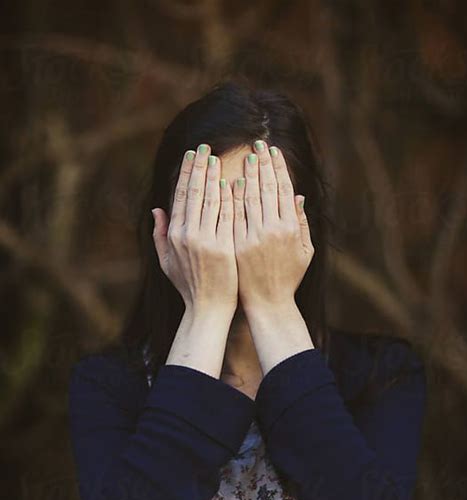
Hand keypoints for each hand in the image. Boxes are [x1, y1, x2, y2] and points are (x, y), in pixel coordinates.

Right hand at [152, 144, 237, 313]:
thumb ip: (160, 235)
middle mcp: (187, 235)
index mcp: (174, 235)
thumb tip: (156, 209)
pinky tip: (232, 180)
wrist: (208, 309)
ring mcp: (205, 241)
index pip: (181, 196)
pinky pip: (226, 216)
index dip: (186, 174)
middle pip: (194, 193)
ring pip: (210, 200)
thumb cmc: (189, 287)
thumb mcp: (167, 262)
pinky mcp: (223, 247)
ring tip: (219, 156)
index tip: (192, 155)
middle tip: (205, 145)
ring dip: (214, 175)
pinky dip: (229, 197)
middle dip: (199, 167)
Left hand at [232, 139, 314, 311]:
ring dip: (246, 174)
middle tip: (257, 144)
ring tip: (243, 156)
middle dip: (262, 164)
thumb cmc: (288, 278)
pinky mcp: (236, 246)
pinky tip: (229, 181)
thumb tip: (299, 197)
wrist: (268, 304)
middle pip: (266, 188)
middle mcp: (272, 230)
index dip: (278, 169)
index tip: (272, 152)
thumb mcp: (304, 252)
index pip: (283, 190)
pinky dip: (231, 197)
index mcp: (290, 228)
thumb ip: (301, 224)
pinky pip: (233, 216)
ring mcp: (252, 238)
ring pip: (249, 198)